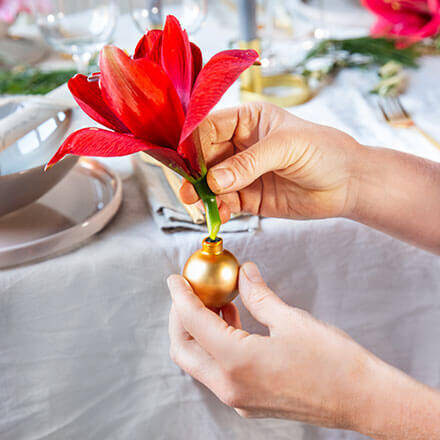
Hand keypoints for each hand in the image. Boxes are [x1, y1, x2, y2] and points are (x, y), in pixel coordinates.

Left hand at [167, 263, 439, 437]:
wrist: (363, 399)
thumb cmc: (333, 361)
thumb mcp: (291, 319)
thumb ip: (258, 295)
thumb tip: (244, 273)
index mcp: (237, 362)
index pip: (193, 323)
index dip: (180, 296)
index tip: (175, 278)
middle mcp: (231, 386)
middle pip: (184, 349)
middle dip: (179, 316)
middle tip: (190, 291)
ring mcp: (239, 399)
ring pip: (198, 362)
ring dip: (198, 330)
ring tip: (216, 301)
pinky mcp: (249, 402)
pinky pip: (217, 371)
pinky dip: (214, 345)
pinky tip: (233, 321)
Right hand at [180, 102, 361, 221]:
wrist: (348, 184)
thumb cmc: (324, 151)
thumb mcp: (286, 147)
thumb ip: (249, 162)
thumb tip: (214, 179)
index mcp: (247, 119)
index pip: (210, 126)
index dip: (192, 141)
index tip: (181, 159)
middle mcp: (240, 145)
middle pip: (205, 157)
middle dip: (194, 173)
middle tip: (187, 189)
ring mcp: (243, 172)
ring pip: (212, 182)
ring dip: (203, 194)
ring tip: (200, 204)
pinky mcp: (249, 197)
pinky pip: (226, 202)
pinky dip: (219, 209)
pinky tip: (219, 214)